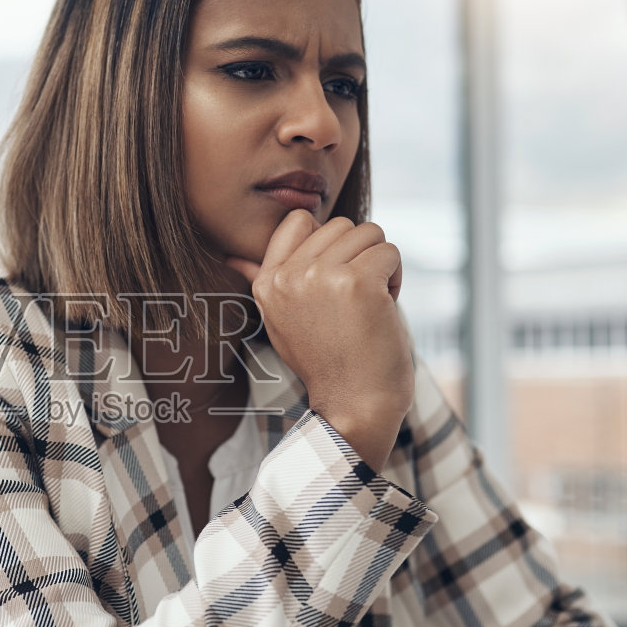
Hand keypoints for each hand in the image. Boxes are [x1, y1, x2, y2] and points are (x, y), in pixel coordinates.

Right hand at [222, 211, 411, 469]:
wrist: (353, 405)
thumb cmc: (326, 363)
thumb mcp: (281, 319)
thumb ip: (265, 281)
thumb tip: (230, 258)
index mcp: (267, 283)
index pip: (298, 221)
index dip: (328, 242)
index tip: (334, 280)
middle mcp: (288, 276)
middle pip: (340, 224)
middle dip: (359, 255)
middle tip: (356, 300)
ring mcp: (321, 277)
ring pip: (369, 232)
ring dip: (379, 265)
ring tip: (370, 304)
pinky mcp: (357, 282)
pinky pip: (389, 251)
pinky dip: (396, 277)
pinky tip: (384, 308)